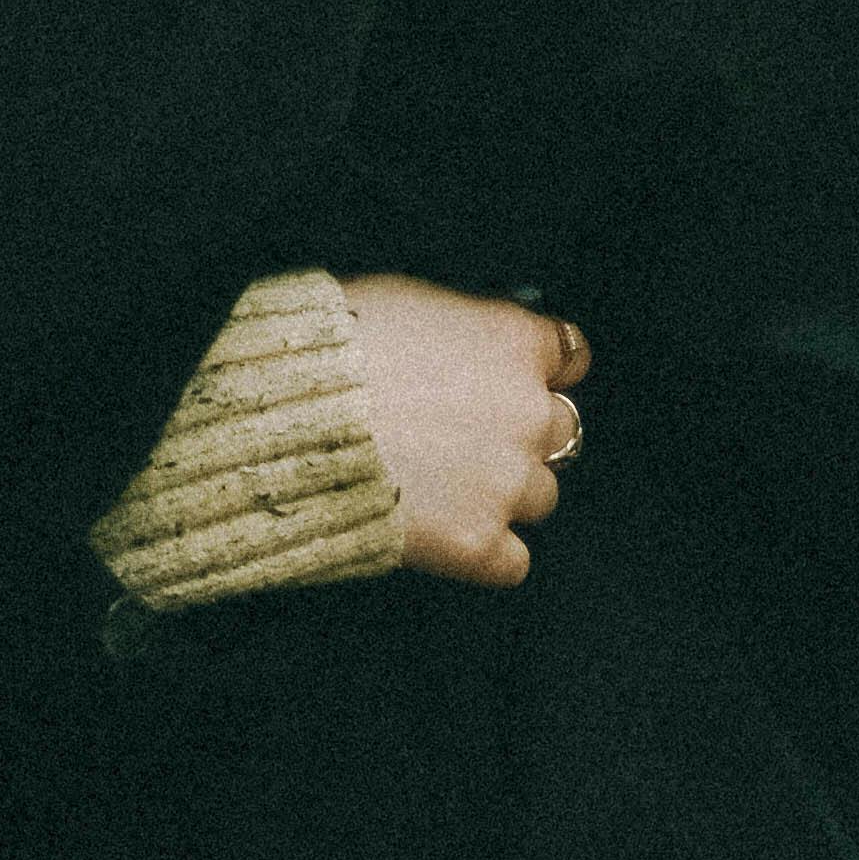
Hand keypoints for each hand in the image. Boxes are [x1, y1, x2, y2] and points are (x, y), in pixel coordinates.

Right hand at [338, 277, 588, 588]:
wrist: (289, 419)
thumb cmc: (333, 348)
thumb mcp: (407, 299)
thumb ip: (463, 324)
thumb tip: (468, 342)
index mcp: (513, 342)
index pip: (569, 354)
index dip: (540, 367)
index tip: (518, 376)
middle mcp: (528, 413)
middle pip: (560, 428)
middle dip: (522, 431)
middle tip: (468, 433)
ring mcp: (508, 483)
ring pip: (540, 495)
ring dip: (503, 490)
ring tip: (443, 483)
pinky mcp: (479, 543)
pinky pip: (514, 560)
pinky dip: (486, 549)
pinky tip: (446, 529)